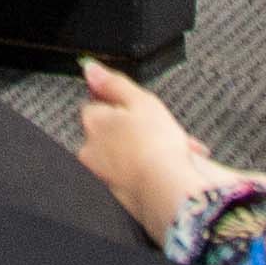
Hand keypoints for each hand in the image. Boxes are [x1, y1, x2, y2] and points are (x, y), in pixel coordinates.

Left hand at [70, 62, 225, 237]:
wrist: (168, 193)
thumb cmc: (156, 146)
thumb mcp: (139, 100)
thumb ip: (113, 83)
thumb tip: (90, 69)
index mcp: (93, 122)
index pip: (98, 104)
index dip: (122, 105)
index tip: (141, 109)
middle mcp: (91, 149)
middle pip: (112, 131)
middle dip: (136, 129)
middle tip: (163, 130)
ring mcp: (103, 175)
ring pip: (126, 152)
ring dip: (147, 148)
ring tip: (175, 148)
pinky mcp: (118, 195)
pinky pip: (134, 174)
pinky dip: (149, 168)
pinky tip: (169, 166)